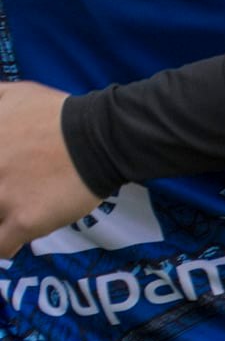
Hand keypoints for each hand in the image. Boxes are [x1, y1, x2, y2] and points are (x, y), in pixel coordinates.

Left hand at [0, 82, 99, 258]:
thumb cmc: (57, 114)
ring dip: (1, 218)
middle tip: (8, 194)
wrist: (99, 137)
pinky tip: (14, 236)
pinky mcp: (24, 220)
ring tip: (10, 213)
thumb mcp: (13, 93)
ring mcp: (2, 196)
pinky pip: (1, 247)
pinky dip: (5, 245)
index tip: (2, 180)